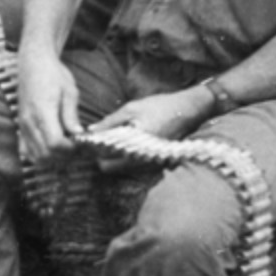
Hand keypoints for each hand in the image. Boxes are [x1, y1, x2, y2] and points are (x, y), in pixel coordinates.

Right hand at [17, 47, 81, 163]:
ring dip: (52, 159)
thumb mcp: (69, 91)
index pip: (55, 143)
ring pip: (34, 156)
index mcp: (42, 111)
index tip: (80, 143)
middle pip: (45, 154)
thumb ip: (71, 115)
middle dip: (63, 156)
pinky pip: (25, 151)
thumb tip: (78, 134)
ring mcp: (23, 126)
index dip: (70, 148)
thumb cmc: (53, 74)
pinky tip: (50, 150)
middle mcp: (29, 122)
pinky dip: (38, 156)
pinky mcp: (21, 127)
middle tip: (76, 148)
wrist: (34, 63)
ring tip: (65, 150)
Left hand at [87, 87, 214, 169]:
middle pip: (109, 168)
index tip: (85, 139)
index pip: (103, 158)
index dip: (92, 148)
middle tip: (97, 139)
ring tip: (110, 137)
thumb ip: (109, 122)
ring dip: (112, 155)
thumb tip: (90, 130)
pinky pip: (133, 165)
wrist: (190, 110)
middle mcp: (142, 161)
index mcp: (134, 148)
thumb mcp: (131, 109)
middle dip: (100, 155)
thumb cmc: (161, 107)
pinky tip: (125, 140)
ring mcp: (149, 164)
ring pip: (120, 168)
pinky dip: (125, 155)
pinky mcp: (155, 162)